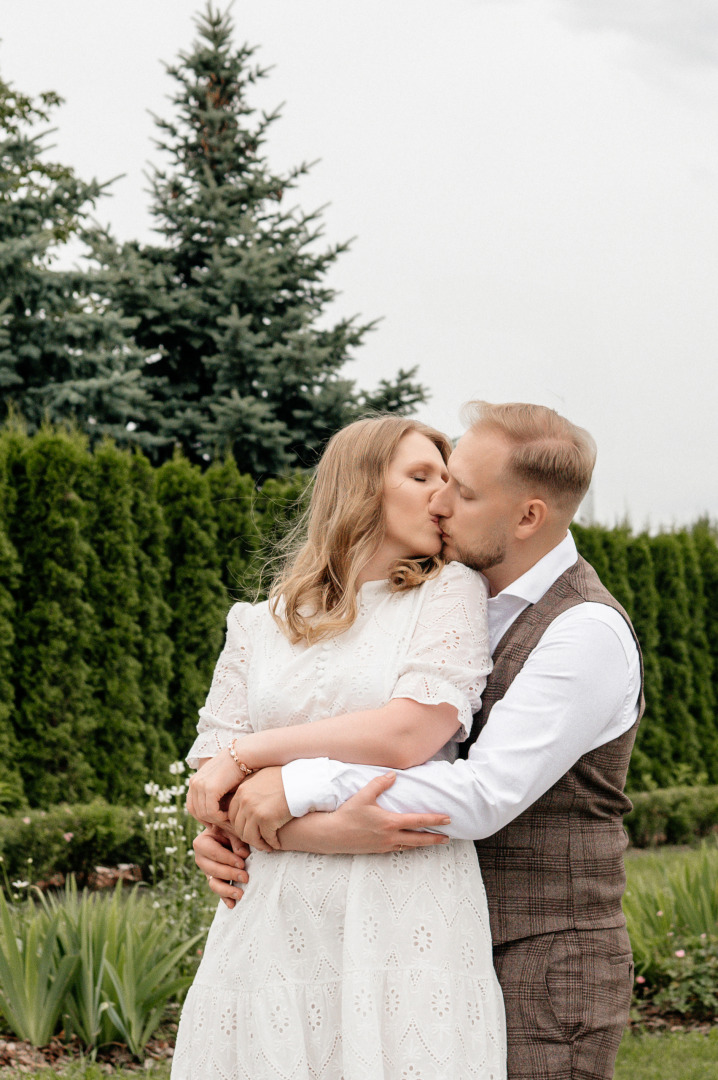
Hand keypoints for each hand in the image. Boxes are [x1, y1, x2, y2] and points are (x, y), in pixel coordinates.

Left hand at [185, 748, 243, 824]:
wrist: (243, 755)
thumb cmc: (235, 768)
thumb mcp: (219, 781)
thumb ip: (212, 794)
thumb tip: (212, 813)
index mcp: (194, 781)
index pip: (191, 806)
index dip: (201, 817)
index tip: (213, 823)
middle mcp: (194, 783)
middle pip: (195, 811)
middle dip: (208, 820)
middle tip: (221, 824)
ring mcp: (200, 786)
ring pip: (203, 813)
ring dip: (216, 819)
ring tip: (227, 819)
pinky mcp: (210, 789)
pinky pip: (211, 812)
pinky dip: (220, 817)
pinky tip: (229, 815)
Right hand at [193, 826, 249, 908]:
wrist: (225, 835)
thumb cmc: (229, 830)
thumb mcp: (232, 830)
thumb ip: (236, 840)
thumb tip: (242, 855)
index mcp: (201, 843)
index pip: (214, 853)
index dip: (228, 859)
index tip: (242, 863)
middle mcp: (201, 859)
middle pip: (213, 870)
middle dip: (230, 875)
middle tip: (245, 877)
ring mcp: (206, 871)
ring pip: (213, 884)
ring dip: (227, 890)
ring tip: (240, 894)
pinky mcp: (214, 880)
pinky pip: (218, 891)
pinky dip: (225, 898)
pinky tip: (233, 904)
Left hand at [228, 766, 291, 851]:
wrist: (302, 781)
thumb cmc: (286, 778)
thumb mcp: (262, 778)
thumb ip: (251, 790)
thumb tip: (246, 804)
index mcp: (241, 790)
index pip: (232, 814)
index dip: (240, 825)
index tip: (248, 830)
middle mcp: (244, 800)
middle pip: (238, 827)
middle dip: (248, 837)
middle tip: (257, 840)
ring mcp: (254, 810)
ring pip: (249, 837)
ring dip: (258, 844)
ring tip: (266, 845)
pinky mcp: (266, 820)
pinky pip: (266, 838)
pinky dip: (272, 844)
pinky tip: (276, 844)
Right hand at [278, 772, 451, 854]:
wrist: (332, 835)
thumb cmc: (347, 814)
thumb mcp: (363, 795)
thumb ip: (380, 783)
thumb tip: (394, 774)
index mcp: (390, 822)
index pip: (418, 821)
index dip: (434, 820)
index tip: (446, 819)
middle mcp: (390, 836)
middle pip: (418, 839)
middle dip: (434, 839)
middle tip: (447, 838)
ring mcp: (384, 845)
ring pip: (409, 846)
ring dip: (422, 844)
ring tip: (433, 842)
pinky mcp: (378, 850)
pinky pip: (398, 848)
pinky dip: (408, 846)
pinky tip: (409, 844)